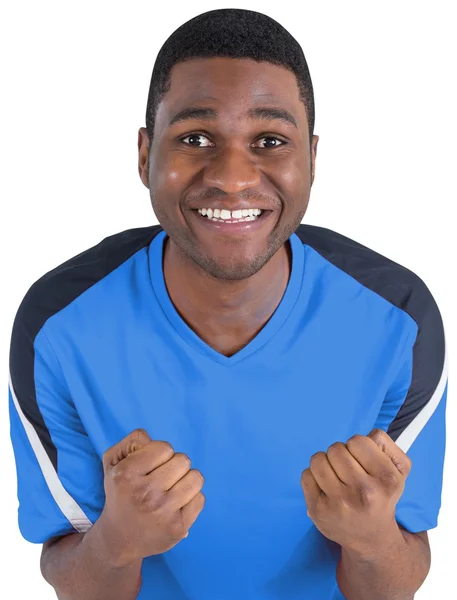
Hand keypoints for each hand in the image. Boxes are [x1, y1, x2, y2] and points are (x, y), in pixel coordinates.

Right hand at [97, 428, 204, 566]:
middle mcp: (145, 493)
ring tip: (172, 490)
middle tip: (162, 479)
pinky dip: (191, 499)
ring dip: (186, 480)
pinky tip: (176, 505)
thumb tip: (153, 439)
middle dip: (174, 466)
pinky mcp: (178, 528)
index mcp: (127, 475)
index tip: (151, 466)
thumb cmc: (120, 494)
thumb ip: (133, 441)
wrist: (119, 539)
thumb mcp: (113, 463)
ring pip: (195, 477)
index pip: (165, 448)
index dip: (160, 454)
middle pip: (183, 460)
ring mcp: (163, 512)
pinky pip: (200, 498)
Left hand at [300, 428, 411, 553]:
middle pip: (336, 448)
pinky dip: (314, 477)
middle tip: (347, 469)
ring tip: (335, 476)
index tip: (361, 459)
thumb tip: (369, 434)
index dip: (357, 446)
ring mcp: (339, 504)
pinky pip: (306, 474)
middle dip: (340, 454)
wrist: (371, 538)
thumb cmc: (382, 497)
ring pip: (318, 459)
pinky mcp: (318, 511)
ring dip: (325, 463)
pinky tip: (326, 488)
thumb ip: (387, 445)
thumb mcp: (399, 472)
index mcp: (387, 480)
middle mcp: (365, 493)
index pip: (358, 440)